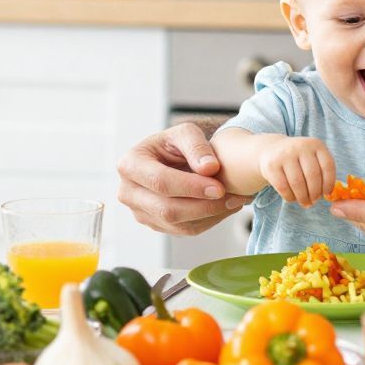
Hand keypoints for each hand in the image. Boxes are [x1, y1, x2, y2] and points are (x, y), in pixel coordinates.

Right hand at [116, 124, 248, 235]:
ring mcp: (140, 212)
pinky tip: (225, 207)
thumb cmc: (174, 144)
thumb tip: (210, 168)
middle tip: (234, 197)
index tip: (220, 187)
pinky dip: (209, 221)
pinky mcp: (155, 224)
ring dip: (211, 215)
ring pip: (178, 224)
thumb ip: (197, 146)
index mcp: (130, 165)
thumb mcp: (184, 133)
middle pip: (167, 209)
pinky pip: (184, 230)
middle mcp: (128, 192)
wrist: (170, 160)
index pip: (161, 182)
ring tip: (235, 201)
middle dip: (204, 206)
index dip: (191, 187)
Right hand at [259, 137, 335, 205]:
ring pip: (297, 183)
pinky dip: (290, 197)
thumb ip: (322, 173)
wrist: (271, 149)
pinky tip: (292, 198)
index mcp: (316, 144)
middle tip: (314, 201)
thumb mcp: (312, 158)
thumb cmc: (298, 159)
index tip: (327, 194)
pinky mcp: (271, 165)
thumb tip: (327, 196)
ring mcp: (285, 155)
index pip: (327, 166)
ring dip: (303, 198)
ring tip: (304, 202)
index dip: (329, 183)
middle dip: (315, 193)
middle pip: (313, 176)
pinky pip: (283, 187)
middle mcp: (301, 146)